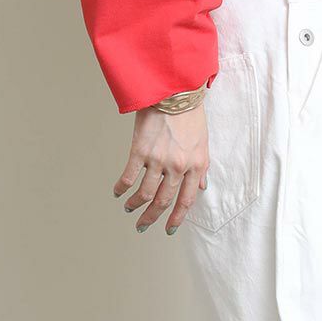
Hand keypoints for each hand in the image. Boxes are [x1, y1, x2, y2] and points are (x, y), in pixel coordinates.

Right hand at [116, 103, 208, 233]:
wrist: (175, 92)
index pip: (186, 200)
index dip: (177, 218)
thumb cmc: (191, 115)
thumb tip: (202, 187)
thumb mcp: (204, 144)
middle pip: (163, 202)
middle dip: (151, 218)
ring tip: (129, 209)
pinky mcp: (140, 151)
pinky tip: (117, 192)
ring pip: (145, 194)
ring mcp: (158, 160)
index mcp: (196, 166)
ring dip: (135, 206)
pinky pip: (128, 177)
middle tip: (143, 226)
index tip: (169, 229)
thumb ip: (202, 168)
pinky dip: (121, 188)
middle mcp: (178, 167)